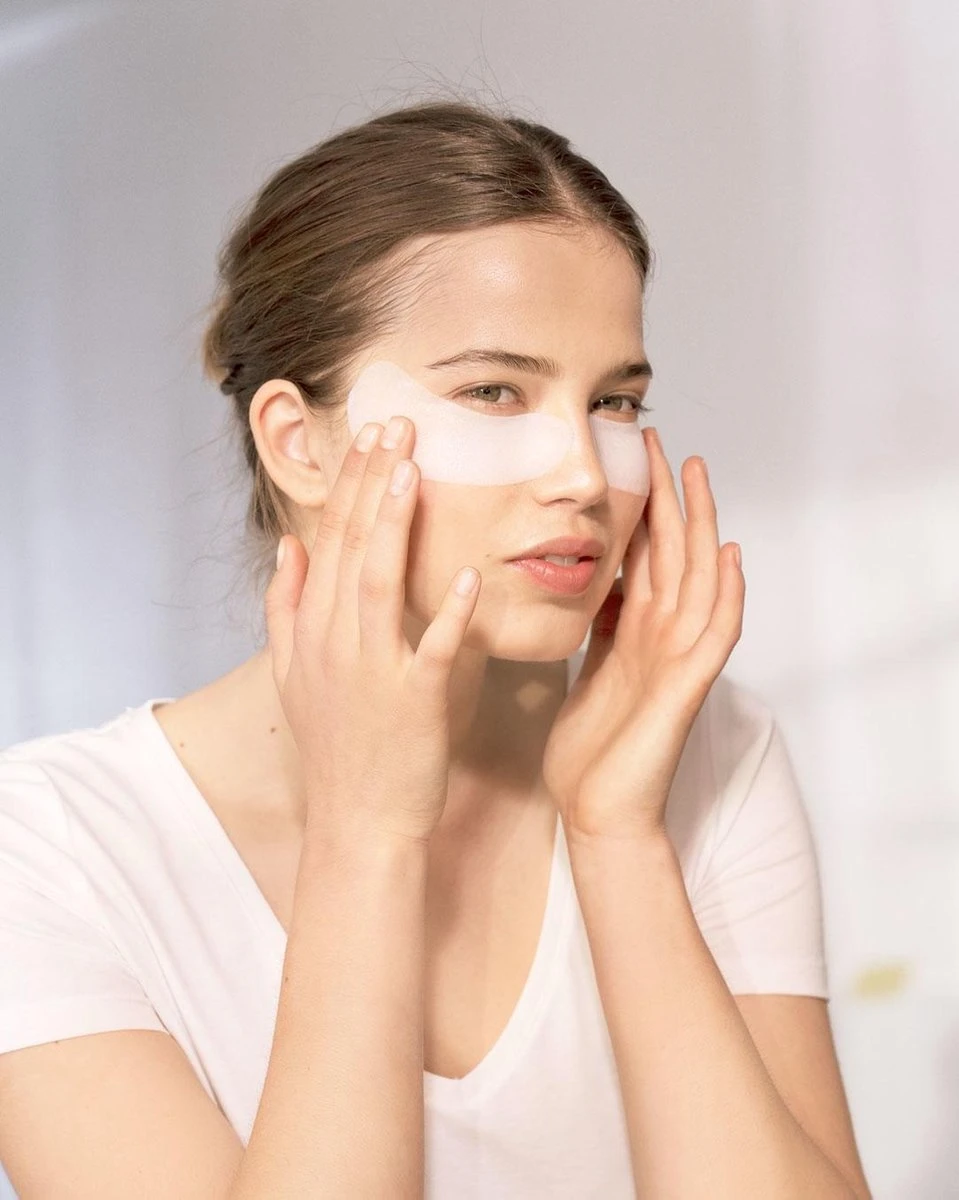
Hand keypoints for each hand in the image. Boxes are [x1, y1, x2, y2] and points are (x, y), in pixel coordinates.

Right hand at [263, 417, 481, 846]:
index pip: (332, 539)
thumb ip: (287, 607)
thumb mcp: (293, 674)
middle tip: (397, 423)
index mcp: (315, 629)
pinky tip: (471, 574)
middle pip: (354, 546)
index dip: (352, 484)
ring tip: (413, 471)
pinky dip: (450, 613)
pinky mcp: (414, 703)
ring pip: (380, 584)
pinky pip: (433, 650)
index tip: (372, 435)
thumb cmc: (335, 746)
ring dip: (395, 525)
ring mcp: (373, 671)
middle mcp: (337, 641)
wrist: (357, 822)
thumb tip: (290, 546)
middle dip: (373, 482)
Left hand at [542, 426, 744, 843]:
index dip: (640, 505)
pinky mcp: (686, 690)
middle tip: (659, 439)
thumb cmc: (589, 751)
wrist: (597, 812)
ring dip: (702, 526)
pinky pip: (716, 636)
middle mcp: (661, 638)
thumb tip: (595, 586)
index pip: (643, 555)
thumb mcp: (588, 671)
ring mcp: (678, 661)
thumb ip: (600, 628)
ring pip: (699, 579)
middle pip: (672, 553)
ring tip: (698, 473)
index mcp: (634, 632)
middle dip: (667, 496)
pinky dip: (728, 597)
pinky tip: (732, 558)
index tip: (630, 457)